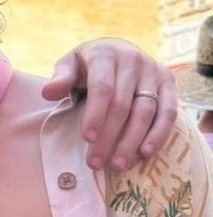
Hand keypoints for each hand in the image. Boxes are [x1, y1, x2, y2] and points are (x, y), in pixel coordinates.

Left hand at [41, 38, 176, 170]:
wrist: (118, 51)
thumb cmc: (88, 65)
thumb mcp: (70, 65)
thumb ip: (61, 78)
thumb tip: (48, 92)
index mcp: (105, 55)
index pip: (102, 88)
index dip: (95, 114)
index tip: (86, 138)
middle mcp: (133, 61)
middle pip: (122, 105)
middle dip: (108, 137)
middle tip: (95, 163)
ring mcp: (153, 72)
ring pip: (145, 111)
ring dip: (132, 141)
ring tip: (118, 165)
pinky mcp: (168, 83)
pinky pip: (168, 112)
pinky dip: (158, 134)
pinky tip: (145, 153)